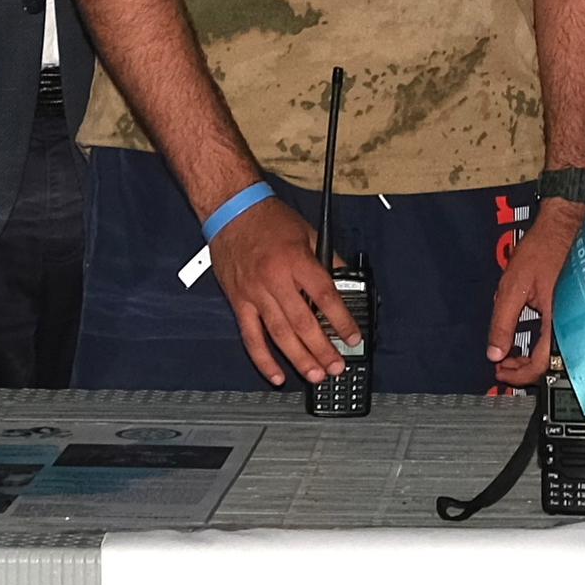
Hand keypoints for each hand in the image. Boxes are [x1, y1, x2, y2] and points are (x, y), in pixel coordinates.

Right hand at [207, 194, 362, 389]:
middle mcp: (276, 279)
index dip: (342, 321)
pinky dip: (263, 359)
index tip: (353, 338)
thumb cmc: (267, 218)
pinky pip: (251, 337)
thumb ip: (327, 258)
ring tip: (315, 375)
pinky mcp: (239, 302)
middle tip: (336, 367)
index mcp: (297, 261)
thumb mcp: (308, 232)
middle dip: (323, 349)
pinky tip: (276, 375)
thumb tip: (345, 280)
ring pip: (279, 335)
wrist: (231, 210)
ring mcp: (255, 293)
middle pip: (304, 323)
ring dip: (299, 359)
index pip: (325, 298)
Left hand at [487, 198, 584, 390]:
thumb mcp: (513, 286)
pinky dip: (543, 345)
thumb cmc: (543, 248)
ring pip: (557, 354)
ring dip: (532, 358)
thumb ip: (502, 322)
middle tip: (503, 362)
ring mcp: (578, 318)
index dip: (518, 375)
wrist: (567, 224)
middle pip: (551, 365)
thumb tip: (494, 352)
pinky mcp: (578, 311)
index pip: (541, 366)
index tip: (500, 370)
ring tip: (512, 350)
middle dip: (524, 369)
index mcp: (558, 321)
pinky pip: (561, 338)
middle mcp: (573, 324)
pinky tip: (529, 337)